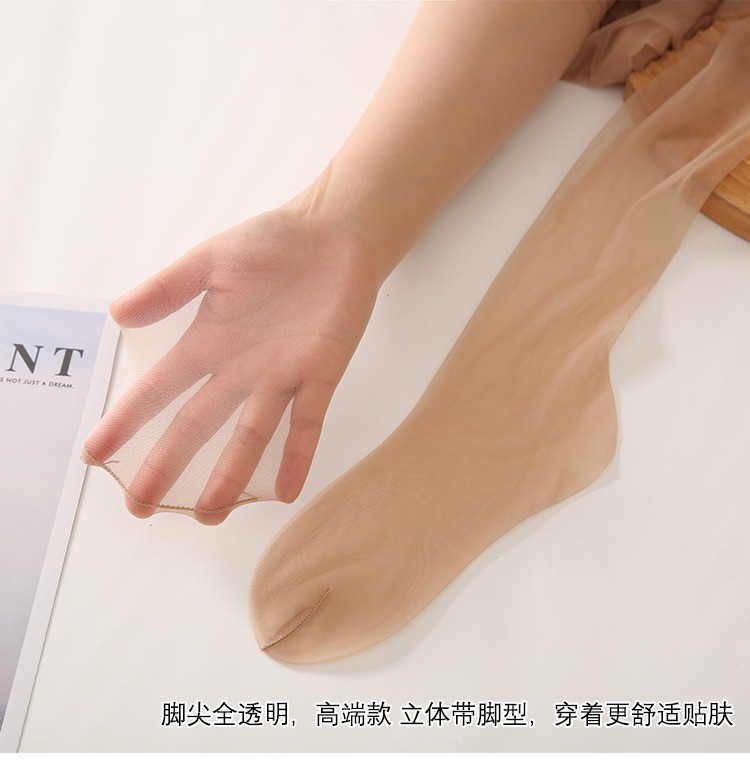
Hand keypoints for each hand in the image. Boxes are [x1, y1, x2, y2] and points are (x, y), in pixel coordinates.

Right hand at [83, 207, 380, 523]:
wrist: (333, 234)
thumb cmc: (273, 243)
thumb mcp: (210, 260)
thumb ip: (167, 288)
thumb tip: (116, 313)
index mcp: (209, 343)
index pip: (159, 390)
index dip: (127, 421)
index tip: (96, 454)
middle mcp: (239, 370)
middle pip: (197, 425)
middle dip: (167, 465)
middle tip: (141, 506)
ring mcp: (281, 376)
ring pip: (251, 434)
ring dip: (231, 474)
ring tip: (209, 513)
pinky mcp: (321, 374)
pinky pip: (309, 421)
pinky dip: (298, 455)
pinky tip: (284, 491)